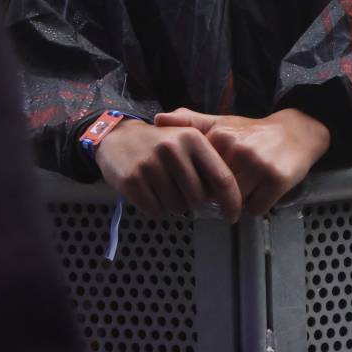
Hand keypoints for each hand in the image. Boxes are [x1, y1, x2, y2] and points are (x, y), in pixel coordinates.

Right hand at [95, 119, 242, 222]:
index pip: (222, 177)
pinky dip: (155, 208)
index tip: (233, 215)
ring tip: (163, 187)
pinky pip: (155, 210)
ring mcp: (150, 164)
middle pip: (198, 197)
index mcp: (193, 138)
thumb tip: (229, 196)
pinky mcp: (131, 180)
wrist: (118, 136)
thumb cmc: (161, 143)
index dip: (231, 201)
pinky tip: (150, 192)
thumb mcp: (188, 140)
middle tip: (182, 191)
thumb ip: (209, 162)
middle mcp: (173, 149)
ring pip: (177, 207)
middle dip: (194, 202)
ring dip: (174, 205)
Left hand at [154, 108, 330, 216]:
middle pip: (215, 191)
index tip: (211, 179)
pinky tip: (263, 192)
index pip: (198, 175)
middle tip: (234, 184)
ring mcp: (260, 165)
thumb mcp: (222, 123)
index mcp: (221, 136)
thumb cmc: (254, 132)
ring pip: (236, 202)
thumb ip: (190, 121)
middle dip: (221, 195)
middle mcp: (239, 149)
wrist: (299, 132)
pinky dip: (258, 206)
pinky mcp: (278, 180)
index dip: (203, 182)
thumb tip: (157, 119)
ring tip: (249, 187)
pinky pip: (256, 209)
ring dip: (240, 202)